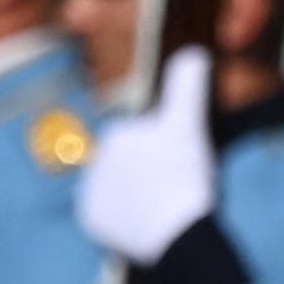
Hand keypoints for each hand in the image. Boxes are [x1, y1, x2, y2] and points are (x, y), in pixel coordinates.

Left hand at [78, 48, 216, 265]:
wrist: (174, 231)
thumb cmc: (183, 174)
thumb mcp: (188, 123)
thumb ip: (188, 84)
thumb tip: (193, 52)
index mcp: (115, 134)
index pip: (145, 137)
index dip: (168, 150)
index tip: (182, 165)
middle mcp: (94, 161)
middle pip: (132, 164)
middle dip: (151, 171)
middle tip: (176, 186)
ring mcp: (90, 193)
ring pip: (123, 189)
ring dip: (140, 194)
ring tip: (165, 206)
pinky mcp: (91, 223)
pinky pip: (112, 217)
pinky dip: (128, 219)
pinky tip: (148, 221)